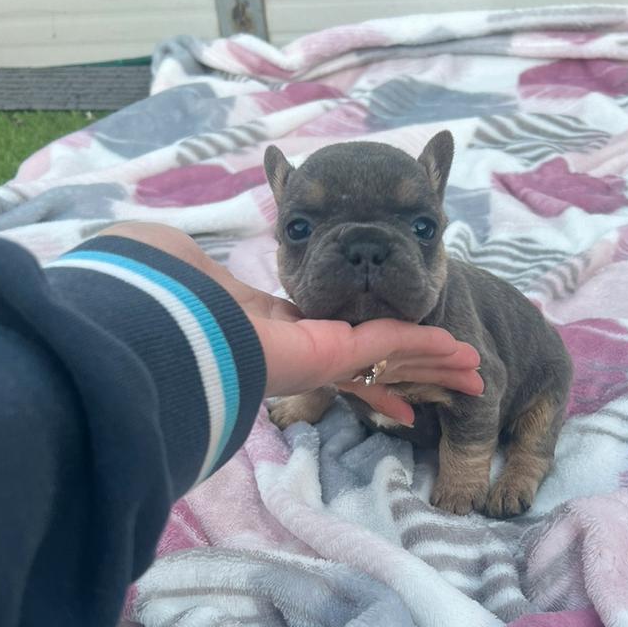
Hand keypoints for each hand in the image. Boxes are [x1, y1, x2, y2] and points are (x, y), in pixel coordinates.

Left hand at [97, 224, 482, 424]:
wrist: (153, 324)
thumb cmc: (160, 292)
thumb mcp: (179, 258)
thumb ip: (199, 256)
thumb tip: (179, 252)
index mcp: (270, 327)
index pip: (331, 337)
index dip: (364, 340)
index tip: (388, 343)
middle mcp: (301, 348)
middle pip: (373, 356)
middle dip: (415, 364)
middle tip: (453, 368)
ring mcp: (318, 357)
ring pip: (391, 358)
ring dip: (435, 365)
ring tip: (474, 374)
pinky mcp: (331, 356)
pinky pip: (389, 347)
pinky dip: (430, 351)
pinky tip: (465, 360)